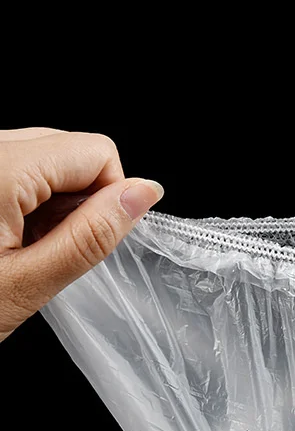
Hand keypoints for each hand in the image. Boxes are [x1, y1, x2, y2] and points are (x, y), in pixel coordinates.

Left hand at [0, 128, 162, 341]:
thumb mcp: (27, 283)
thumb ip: (92, 235)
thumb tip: (145, 193)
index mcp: (0, 168)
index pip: (96, 151)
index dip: (109, 197)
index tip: (88, 239)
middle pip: (72, 147)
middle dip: (81, 195)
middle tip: (51, 247)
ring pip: (46, 154)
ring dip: (52, 198)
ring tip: (22, 244)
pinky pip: (18, 162)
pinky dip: (26, 196)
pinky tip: (5, 233)